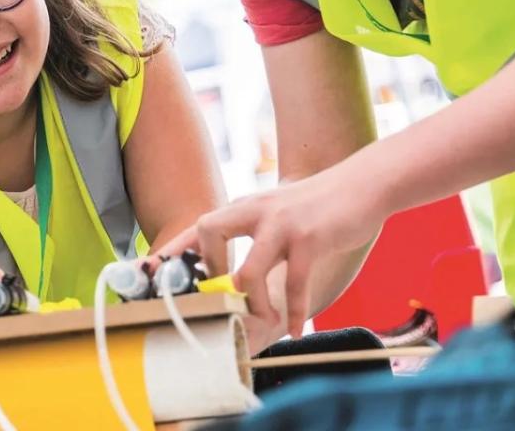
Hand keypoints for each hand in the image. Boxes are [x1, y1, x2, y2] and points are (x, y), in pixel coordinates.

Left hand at [159, 168, 382, 338]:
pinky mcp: (309, 238)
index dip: (174, 249)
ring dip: (253, 303)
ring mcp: (281, 223)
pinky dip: (294, 311)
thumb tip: (236, 269)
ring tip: (265, 321)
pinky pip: (294, 282)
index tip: (152, 272)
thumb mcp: (276, 212)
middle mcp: (255, 211)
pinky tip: (296, 329)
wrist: (362, 184)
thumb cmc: (317, 206)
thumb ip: (253, 232)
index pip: (199, 225)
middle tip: (224, 295)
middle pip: (208, 231)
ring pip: (249, 269)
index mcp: (244, 207)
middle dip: (208, 268)